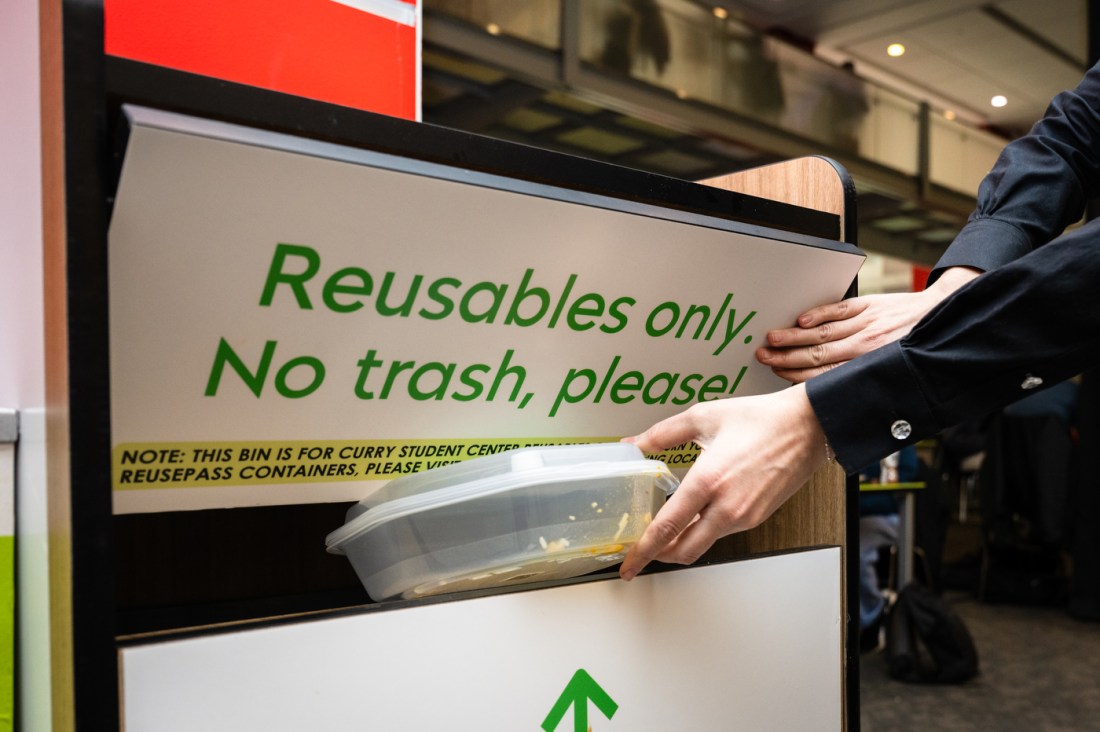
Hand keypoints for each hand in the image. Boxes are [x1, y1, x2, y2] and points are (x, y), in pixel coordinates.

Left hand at [619, 384, 826, 580]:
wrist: (808, 427)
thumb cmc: (762, 420)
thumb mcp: (703, 417)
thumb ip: (663, 433)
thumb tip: (636, 443)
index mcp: (708, 481)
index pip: (666, 528)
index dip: (643, 551)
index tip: (628, 564)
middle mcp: (727, 507)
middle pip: (684, 550)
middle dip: (659, 555)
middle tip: (642, 551)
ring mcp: (744, 516)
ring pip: (703, 543)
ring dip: (682, 542)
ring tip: (666, 529)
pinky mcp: (757, 518)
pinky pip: (722, 533)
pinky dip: (703, 531)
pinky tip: (696, 514)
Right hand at [756, 266, 980, 382]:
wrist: (945, 317)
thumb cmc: (921, 352)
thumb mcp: (900, 379)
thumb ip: (871, 389)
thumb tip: (848, 406)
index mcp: (870, 368)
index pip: (824, 374)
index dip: (797, 375)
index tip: (777, 375)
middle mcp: (864, 347)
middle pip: (816, 354)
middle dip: (785, 357)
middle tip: (763, 357)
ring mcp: (865, 324)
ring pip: (822, 333)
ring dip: (794, 336)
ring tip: (771, 339)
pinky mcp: (868, 306)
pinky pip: (839, 310)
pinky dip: (819, 314)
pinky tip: (801, 319)